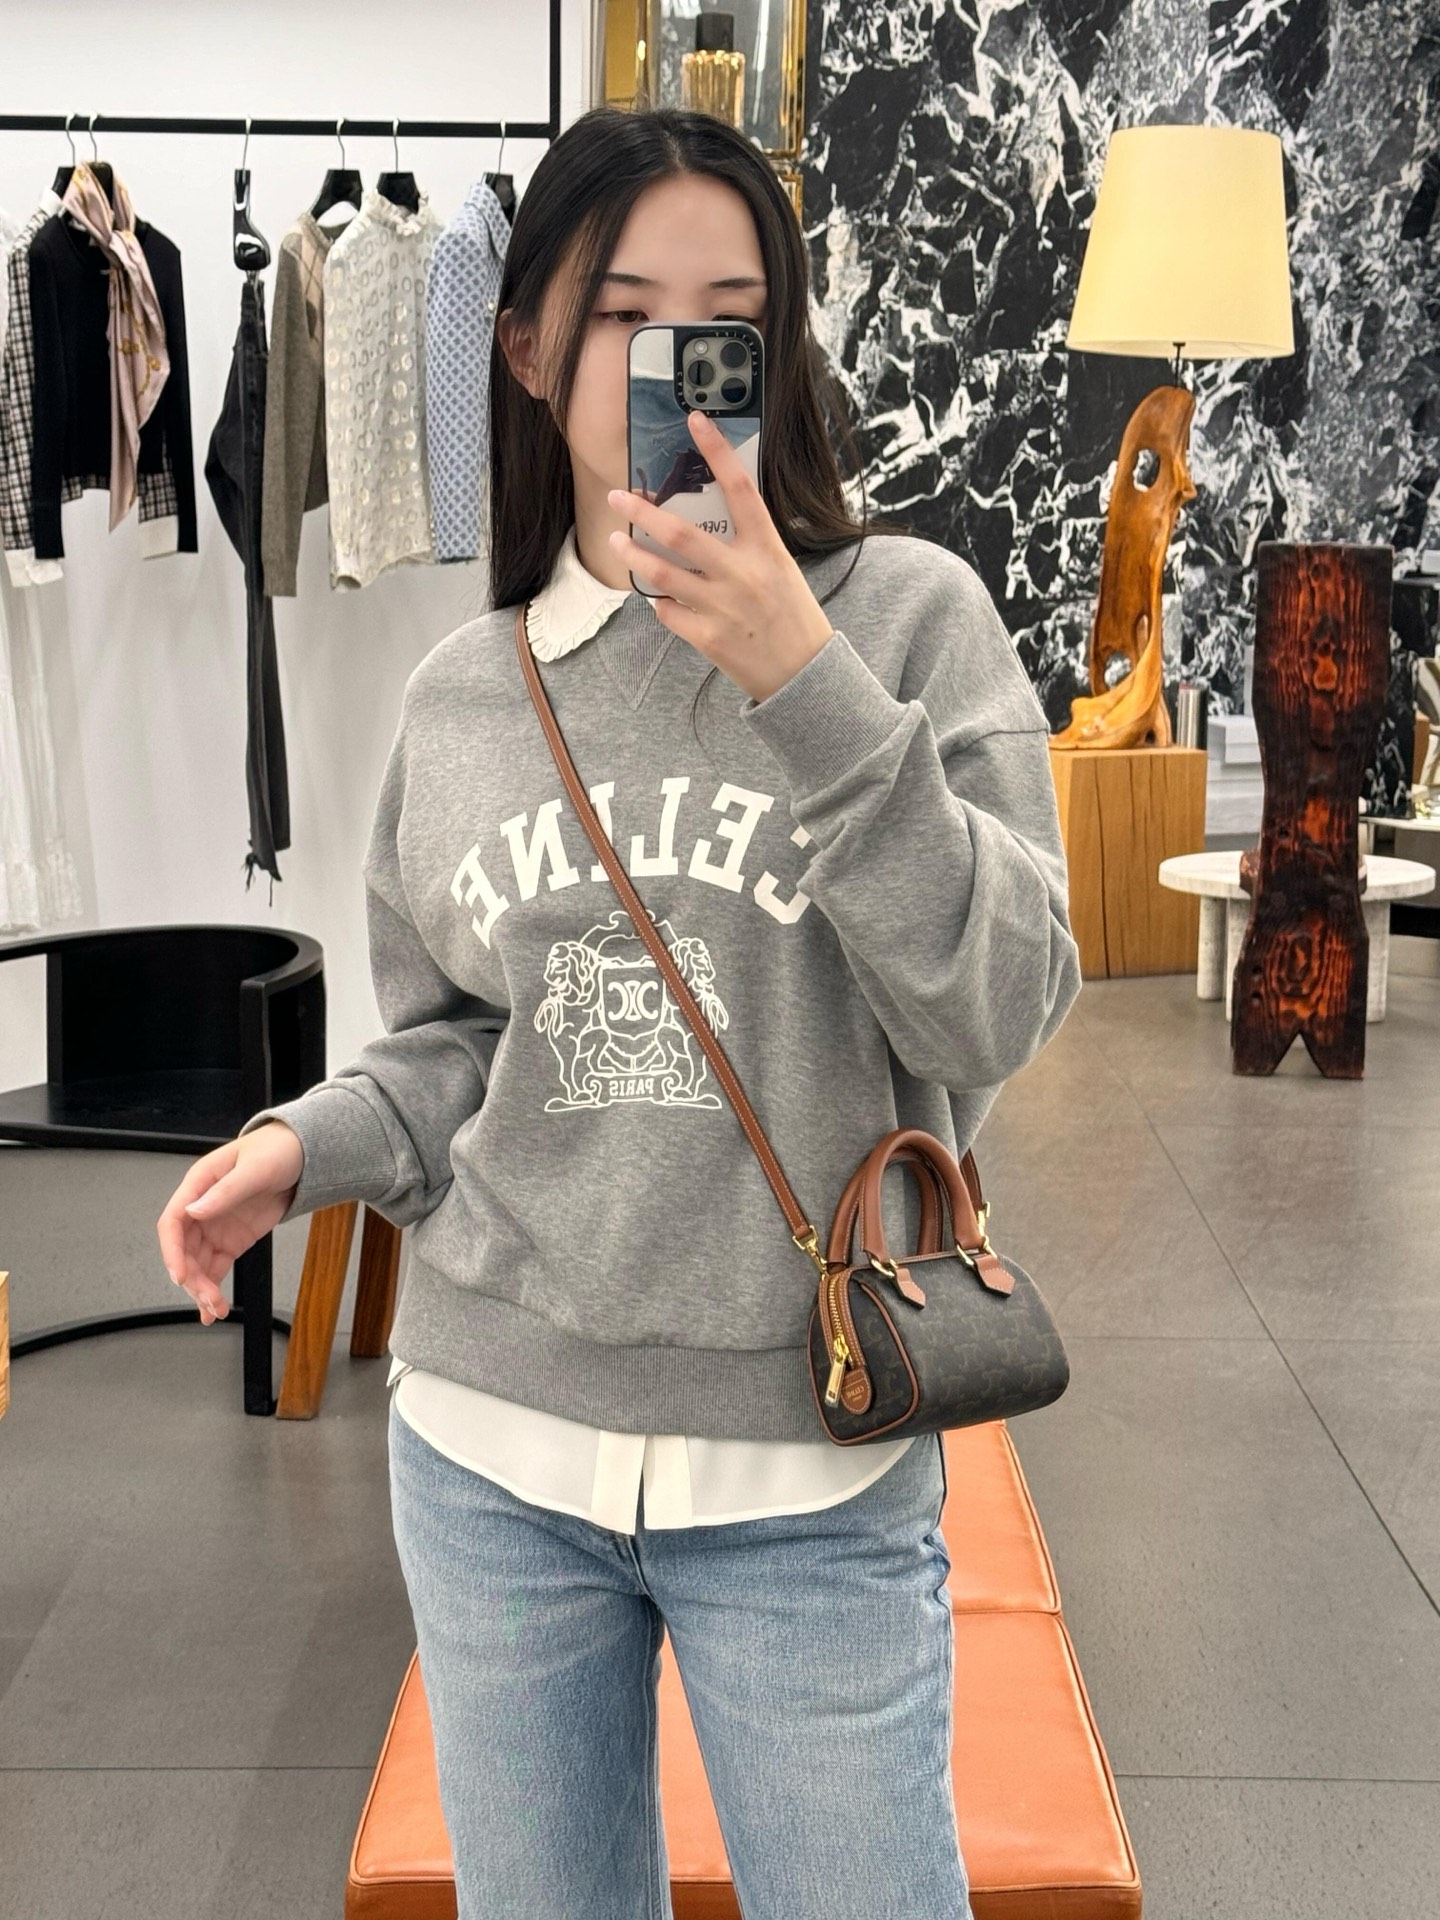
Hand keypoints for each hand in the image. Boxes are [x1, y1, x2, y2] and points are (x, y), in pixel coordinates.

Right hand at [155, 1122, 303, 1324]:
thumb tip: (195, 1211)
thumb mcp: (254, 1168)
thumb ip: (225, 1191)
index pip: (173, 1222)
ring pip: (198, 1264)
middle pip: (184, 1250)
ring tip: (215, 1309)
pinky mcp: (232, 1241)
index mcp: (198, 1184)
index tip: (181, 1275)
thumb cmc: (275, 1150)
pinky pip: (216, 1267)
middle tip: (208, 1298)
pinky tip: (212, 1308)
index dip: (172, 1251)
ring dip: (202, 1288)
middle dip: (192, 1278)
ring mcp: (216, 1227)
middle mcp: (202, 1208)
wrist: (301, 1156)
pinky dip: (213, 1287)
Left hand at [607, 409, 834, 704]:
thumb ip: (745, 547)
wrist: (806, 674)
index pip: (741, 489)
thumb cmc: (792, 616)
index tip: (695, 420)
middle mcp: (744, 574)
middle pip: (681, 534)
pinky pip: (668, 612)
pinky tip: (664, 601)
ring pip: (662, 574)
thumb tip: (698, 526)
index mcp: (767, 549)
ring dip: (633, 555)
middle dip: (643, 512)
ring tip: (616, 542)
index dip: (717, 451)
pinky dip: (661, 603)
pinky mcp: (709, 638)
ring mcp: (724, 607)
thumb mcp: (780, 570)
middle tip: (618, 497)